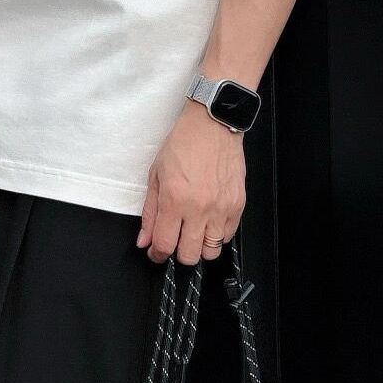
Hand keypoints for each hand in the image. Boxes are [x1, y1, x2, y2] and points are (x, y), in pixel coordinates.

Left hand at [136, 99, 246, 264]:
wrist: (212, 126)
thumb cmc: (183, 144)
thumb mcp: (156, 174)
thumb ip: (150, 212)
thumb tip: (144, 239)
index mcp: (174, 199)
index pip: (164, 244)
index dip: (157, 254)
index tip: (156, 252)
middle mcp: (199, 207)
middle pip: (189, 255)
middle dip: (178, 253)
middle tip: (175, 241)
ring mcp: (221, 208)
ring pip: (211, 252)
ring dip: (199, 247)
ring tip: (193, 232)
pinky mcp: (237, 205)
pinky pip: (228, 236)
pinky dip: (217, 234)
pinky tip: (208, 221)